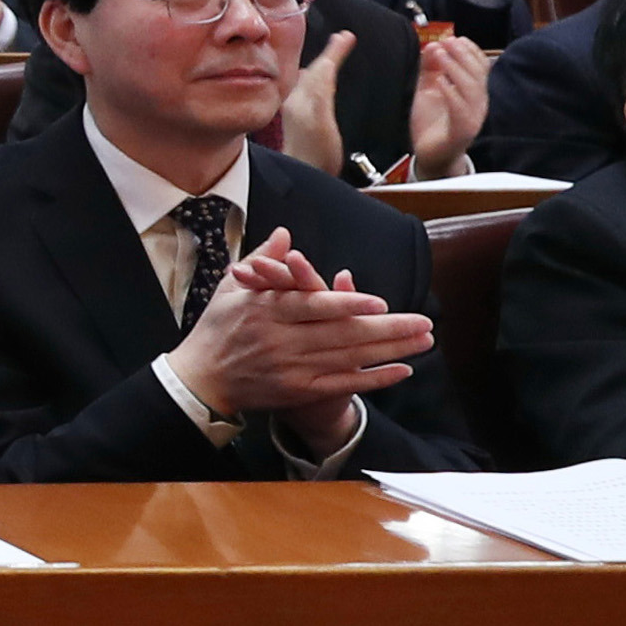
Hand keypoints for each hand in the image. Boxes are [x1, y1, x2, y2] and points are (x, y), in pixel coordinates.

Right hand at [171, 230, 428, 443]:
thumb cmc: (218, 328)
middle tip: (424, 323)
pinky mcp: (298, 390)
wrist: (201, 379)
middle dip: (387, 330)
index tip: (380, 302)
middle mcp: (281, 340)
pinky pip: (342, 384)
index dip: (347, 304)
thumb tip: (286, 234)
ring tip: (423, 342)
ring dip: (389, 351)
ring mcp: (291, 368)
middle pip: (341, 335)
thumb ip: (264, 261)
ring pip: (348, 359)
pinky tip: (401, 370)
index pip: (312, 306)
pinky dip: (372, 379)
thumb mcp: (233, 289)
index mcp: (266, 311)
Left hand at [278, 29, 354, 173]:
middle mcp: (297, 100)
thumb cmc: (314, 155)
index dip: (334, 50)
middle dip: (329, 54)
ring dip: (325, 65)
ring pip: (313, 79)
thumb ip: (320, 92)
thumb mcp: (320, 120)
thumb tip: (324, 66)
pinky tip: (324, 85)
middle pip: (315, 70)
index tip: (346, 36)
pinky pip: (314, 91)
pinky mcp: (304, 122)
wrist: (305, 177)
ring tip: (335, 54)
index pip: (319, 66)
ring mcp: (299, 111)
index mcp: (301, 97)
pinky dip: (323, 80)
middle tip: (342, 39)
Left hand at [406, 35, 489, 174]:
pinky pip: (462, 111)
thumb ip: (430, 67)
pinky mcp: (462, 131)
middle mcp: (478, 103)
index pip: (481, 66)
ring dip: (456, 69)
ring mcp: (472, 117)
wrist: (430, 154)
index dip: (471, 50)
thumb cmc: (432, 120)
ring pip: (473, 89)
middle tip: (448, 41)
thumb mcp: (427, 88)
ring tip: (442, 55)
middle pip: (478, 74)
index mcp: (473, 91)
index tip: (457, 38)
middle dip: (463, 55)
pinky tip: (440, 82)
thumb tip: (434, 45)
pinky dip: (451, 94)